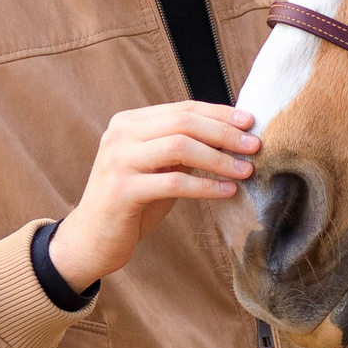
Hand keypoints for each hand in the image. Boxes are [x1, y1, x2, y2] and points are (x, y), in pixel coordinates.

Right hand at [45, 101, 257, 289]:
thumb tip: (232, 136)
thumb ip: (182, 148)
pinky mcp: (122, 190)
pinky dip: (206, 186)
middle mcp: (120, 135)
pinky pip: (174, 182)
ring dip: (219, 159)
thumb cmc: (133, 202)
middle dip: (224, 133)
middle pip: (184, 123)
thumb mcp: (157, 167)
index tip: (250, 122)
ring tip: (246, 170)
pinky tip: (227, 191)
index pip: (183, 109)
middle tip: (254, 145)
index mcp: (129, 122)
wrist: (92, 238)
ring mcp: (118, 161)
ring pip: (180, 147)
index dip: (219, 114)